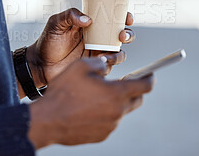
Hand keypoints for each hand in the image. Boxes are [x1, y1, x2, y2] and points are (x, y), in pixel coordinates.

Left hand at [27, 8, 135, 87]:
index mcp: (91, 24)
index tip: (127, 17)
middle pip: (121, 35)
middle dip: (128, 34)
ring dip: (119, 52)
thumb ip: (69, 16)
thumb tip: (88, 19)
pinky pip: (109, 66)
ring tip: (107, 54)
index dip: (124, 16)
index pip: (112, 17)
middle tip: (122, 35)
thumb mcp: (56, 24)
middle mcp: (98, 38)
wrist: (40, 64)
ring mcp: (97, 53)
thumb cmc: (47, 41)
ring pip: (118, 52)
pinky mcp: (94, 67)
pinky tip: (101, 62)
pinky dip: (109, 64)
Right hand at [27, 58, 153, 147]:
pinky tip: (89, 107)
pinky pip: (109, 122)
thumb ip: (100, 63)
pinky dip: (105, 113)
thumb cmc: (64, 92)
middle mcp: (117, 112)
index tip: (150, 74)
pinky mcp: (101, 135)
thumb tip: (107, 65)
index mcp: (116, 93)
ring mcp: (110, 126)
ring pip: (121, 111)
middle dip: (135, 90)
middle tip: (124, 81)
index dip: (150, 78)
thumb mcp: (81, 66)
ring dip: (116, 102)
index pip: (144, 86)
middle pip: (137, 100)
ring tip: (97, 94)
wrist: (48, 120)